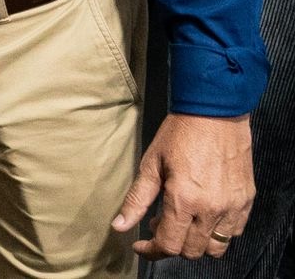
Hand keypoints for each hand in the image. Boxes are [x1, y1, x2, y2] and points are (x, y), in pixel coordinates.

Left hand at [112, 112, 253, 259]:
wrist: (215, 113)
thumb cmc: (179, 135)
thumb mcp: (151, 164)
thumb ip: (136, 200)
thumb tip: (119, 226)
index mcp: (184, 200)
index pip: (169, 245)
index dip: (152, 251)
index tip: (141, 245)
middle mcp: (212, 209)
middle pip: (191, 251)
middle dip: (171, 244)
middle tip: (159, 223)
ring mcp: (232, 207)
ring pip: (215, 247)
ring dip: (195, 242)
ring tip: (181, 220)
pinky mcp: (246, 201)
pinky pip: (233, 232)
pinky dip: (216, 232)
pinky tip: (202, 215)